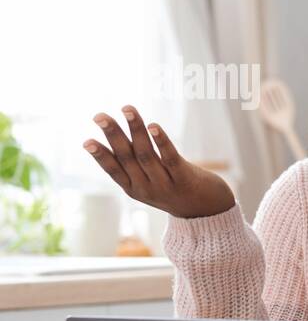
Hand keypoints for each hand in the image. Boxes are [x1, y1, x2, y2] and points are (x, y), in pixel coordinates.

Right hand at [83, 107, 235, 218]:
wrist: (208, 210)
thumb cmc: (173, 189)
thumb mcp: (148, 182)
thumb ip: (133, 164)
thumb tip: (112, 137)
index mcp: (133, 188)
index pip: (113, 170)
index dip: (100, 156)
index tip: (86, 141)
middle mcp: (146, 187)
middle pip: (126, 157)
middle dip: (113, 135)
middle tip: (99, 116)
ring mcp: (165, 184)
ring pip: (146, 154)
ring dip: (135, 130)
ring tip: (127, 109)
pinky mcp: (185, 179)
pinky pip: (170, 158)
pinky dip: (161, 141)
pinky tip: (153, 125)